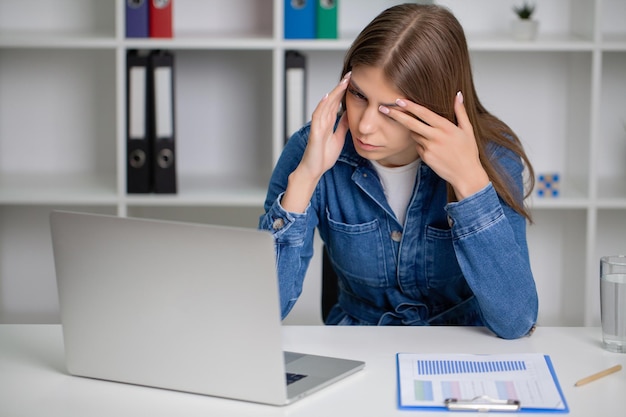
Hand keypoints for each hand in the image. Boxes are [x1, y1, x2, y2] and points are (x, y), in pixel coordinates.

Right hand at [281, 72, 350, 212]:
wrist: (313, 171)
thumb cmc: (323, 157)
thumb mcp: (338, 138)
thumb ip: (342, 126)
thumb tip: (349, 115)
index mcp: (328, 123)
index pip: (337, 104)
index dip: (344, 92)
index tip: (353, 82)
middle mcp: (322, 122)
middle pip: (332, 101)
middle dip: (340, 88)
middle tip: (350, 75)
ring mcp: (318, 126)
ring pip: (326, 105)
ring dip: (334, 93)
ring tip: (343, 82)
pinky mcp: (315, 133)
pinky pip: (318, 117)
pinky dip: (322, 106)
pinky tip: (327, 97)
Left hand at [379, 92, 488, 199]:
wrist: (466, 174)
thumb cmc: (468, 152)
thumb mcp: (467, 130)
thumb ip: (460, 111)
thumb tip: (458, 95)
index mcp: (446, 128)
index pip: (424, 113)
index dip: (410, 106)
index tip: (399, 100)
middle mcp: (436, 137)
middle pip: (411, 123)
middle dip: (396, 115)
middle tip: (383, 108)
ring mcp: (429, 148)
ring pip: (414, 134)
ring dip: (415, 131)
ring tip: (432, 136)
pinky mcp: (425, 157)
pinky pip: (418, 146)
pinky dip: (421, 143)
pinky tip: (433, 148)